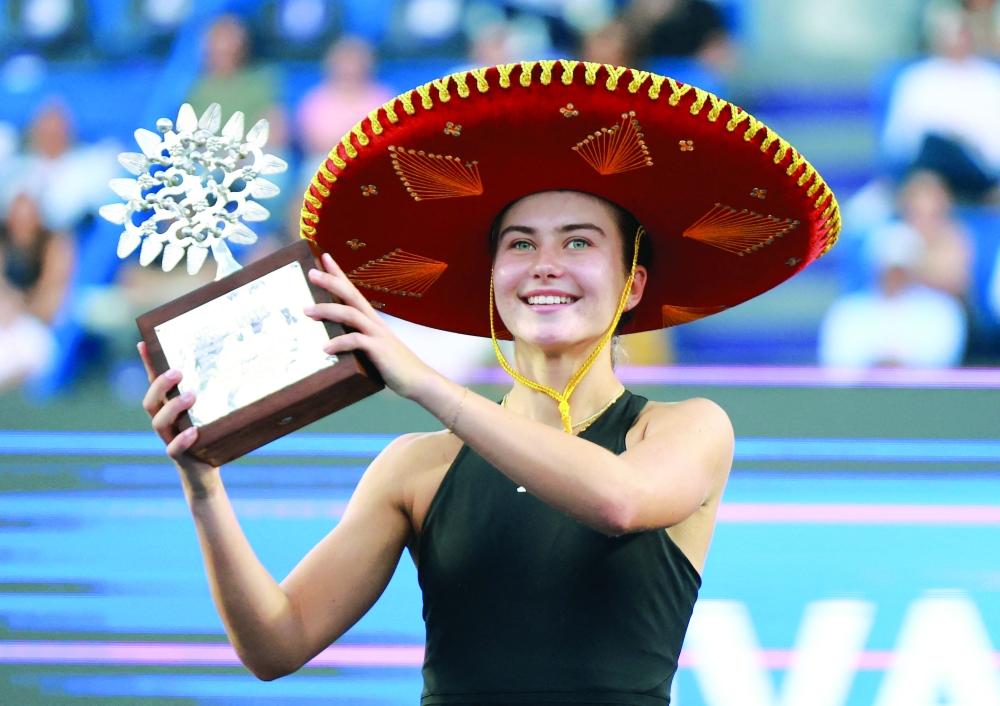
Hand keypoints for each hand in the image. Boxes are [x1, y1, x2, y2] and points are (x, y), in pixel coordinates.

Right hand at [138, 342, 219, 496]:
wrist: (207, 475)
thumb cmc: (211, 437)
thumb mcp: (213, 412)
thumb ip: (217, 393)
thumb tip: (240, 363)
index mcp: (171, 408)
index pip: (155, 383)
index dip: (148, 364)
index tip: (143, 343)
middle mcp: (166, 422)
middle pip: (151, 401)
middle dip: (160, 384)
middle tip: (178, 372)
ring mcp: (170, 439)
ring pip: (159, 422)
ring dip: (173, 407)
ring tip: (191, 396)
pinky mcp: (180, 457)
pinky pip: (174, 449)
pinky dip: (182, 440)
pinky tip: (192, 432)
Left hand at [304, 253, 437, 399]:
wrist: (418, 380)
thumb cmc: (394, 366)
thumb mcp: (373, 349)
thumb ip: (356, 341)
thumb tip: (331, 342)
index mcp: (372, 320)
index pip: (353, 291)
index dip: (339, 273)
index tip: (324, 257)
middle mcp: (375, 322)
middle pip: (351, 295)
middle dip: (331, 281)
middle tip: (311, 272)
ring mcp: (378, 334)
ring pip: (351, 314)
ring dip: (327, 310)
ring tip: (306, 311)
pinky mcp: (379, 350)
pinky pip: (357, 341)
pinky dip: (340, 343)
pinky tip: (325, 348)